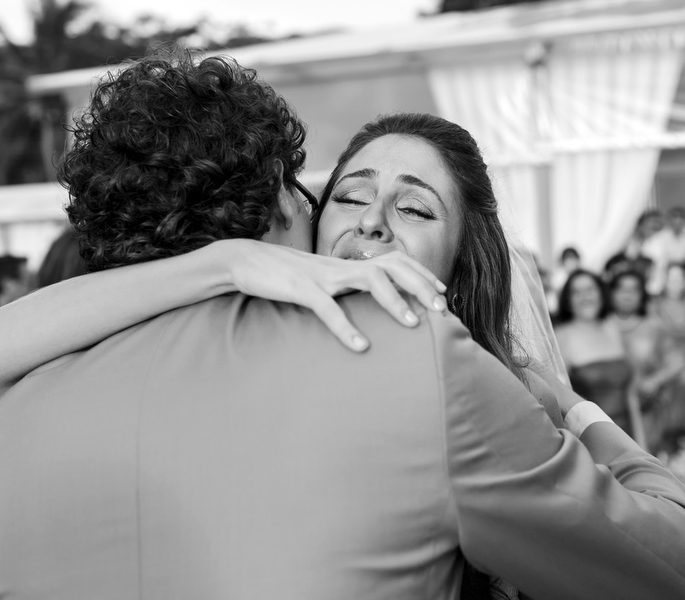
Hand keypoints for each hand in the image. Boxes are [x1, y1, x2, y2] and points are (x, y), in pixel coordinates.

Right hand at [222, 240, 448, 351]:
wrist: (243, 261)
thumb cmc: (281, 277)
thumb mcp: (316, 283)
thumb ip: (338, 291)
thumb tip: (358, 311)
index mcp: (345, 265)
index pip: (393, 261)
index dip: (420, 274)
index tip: (442, 292)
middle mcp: (340, 266)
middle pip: (392, 264)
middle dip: (420, 283)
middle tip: (441, 308)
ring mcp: (322, 275)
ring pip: (369, 278)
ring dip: (394, 300)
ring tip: (414, 324)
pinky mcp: (301, 288)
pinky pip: (327, 308)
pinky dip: (345, 328)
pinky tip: (360, 347)